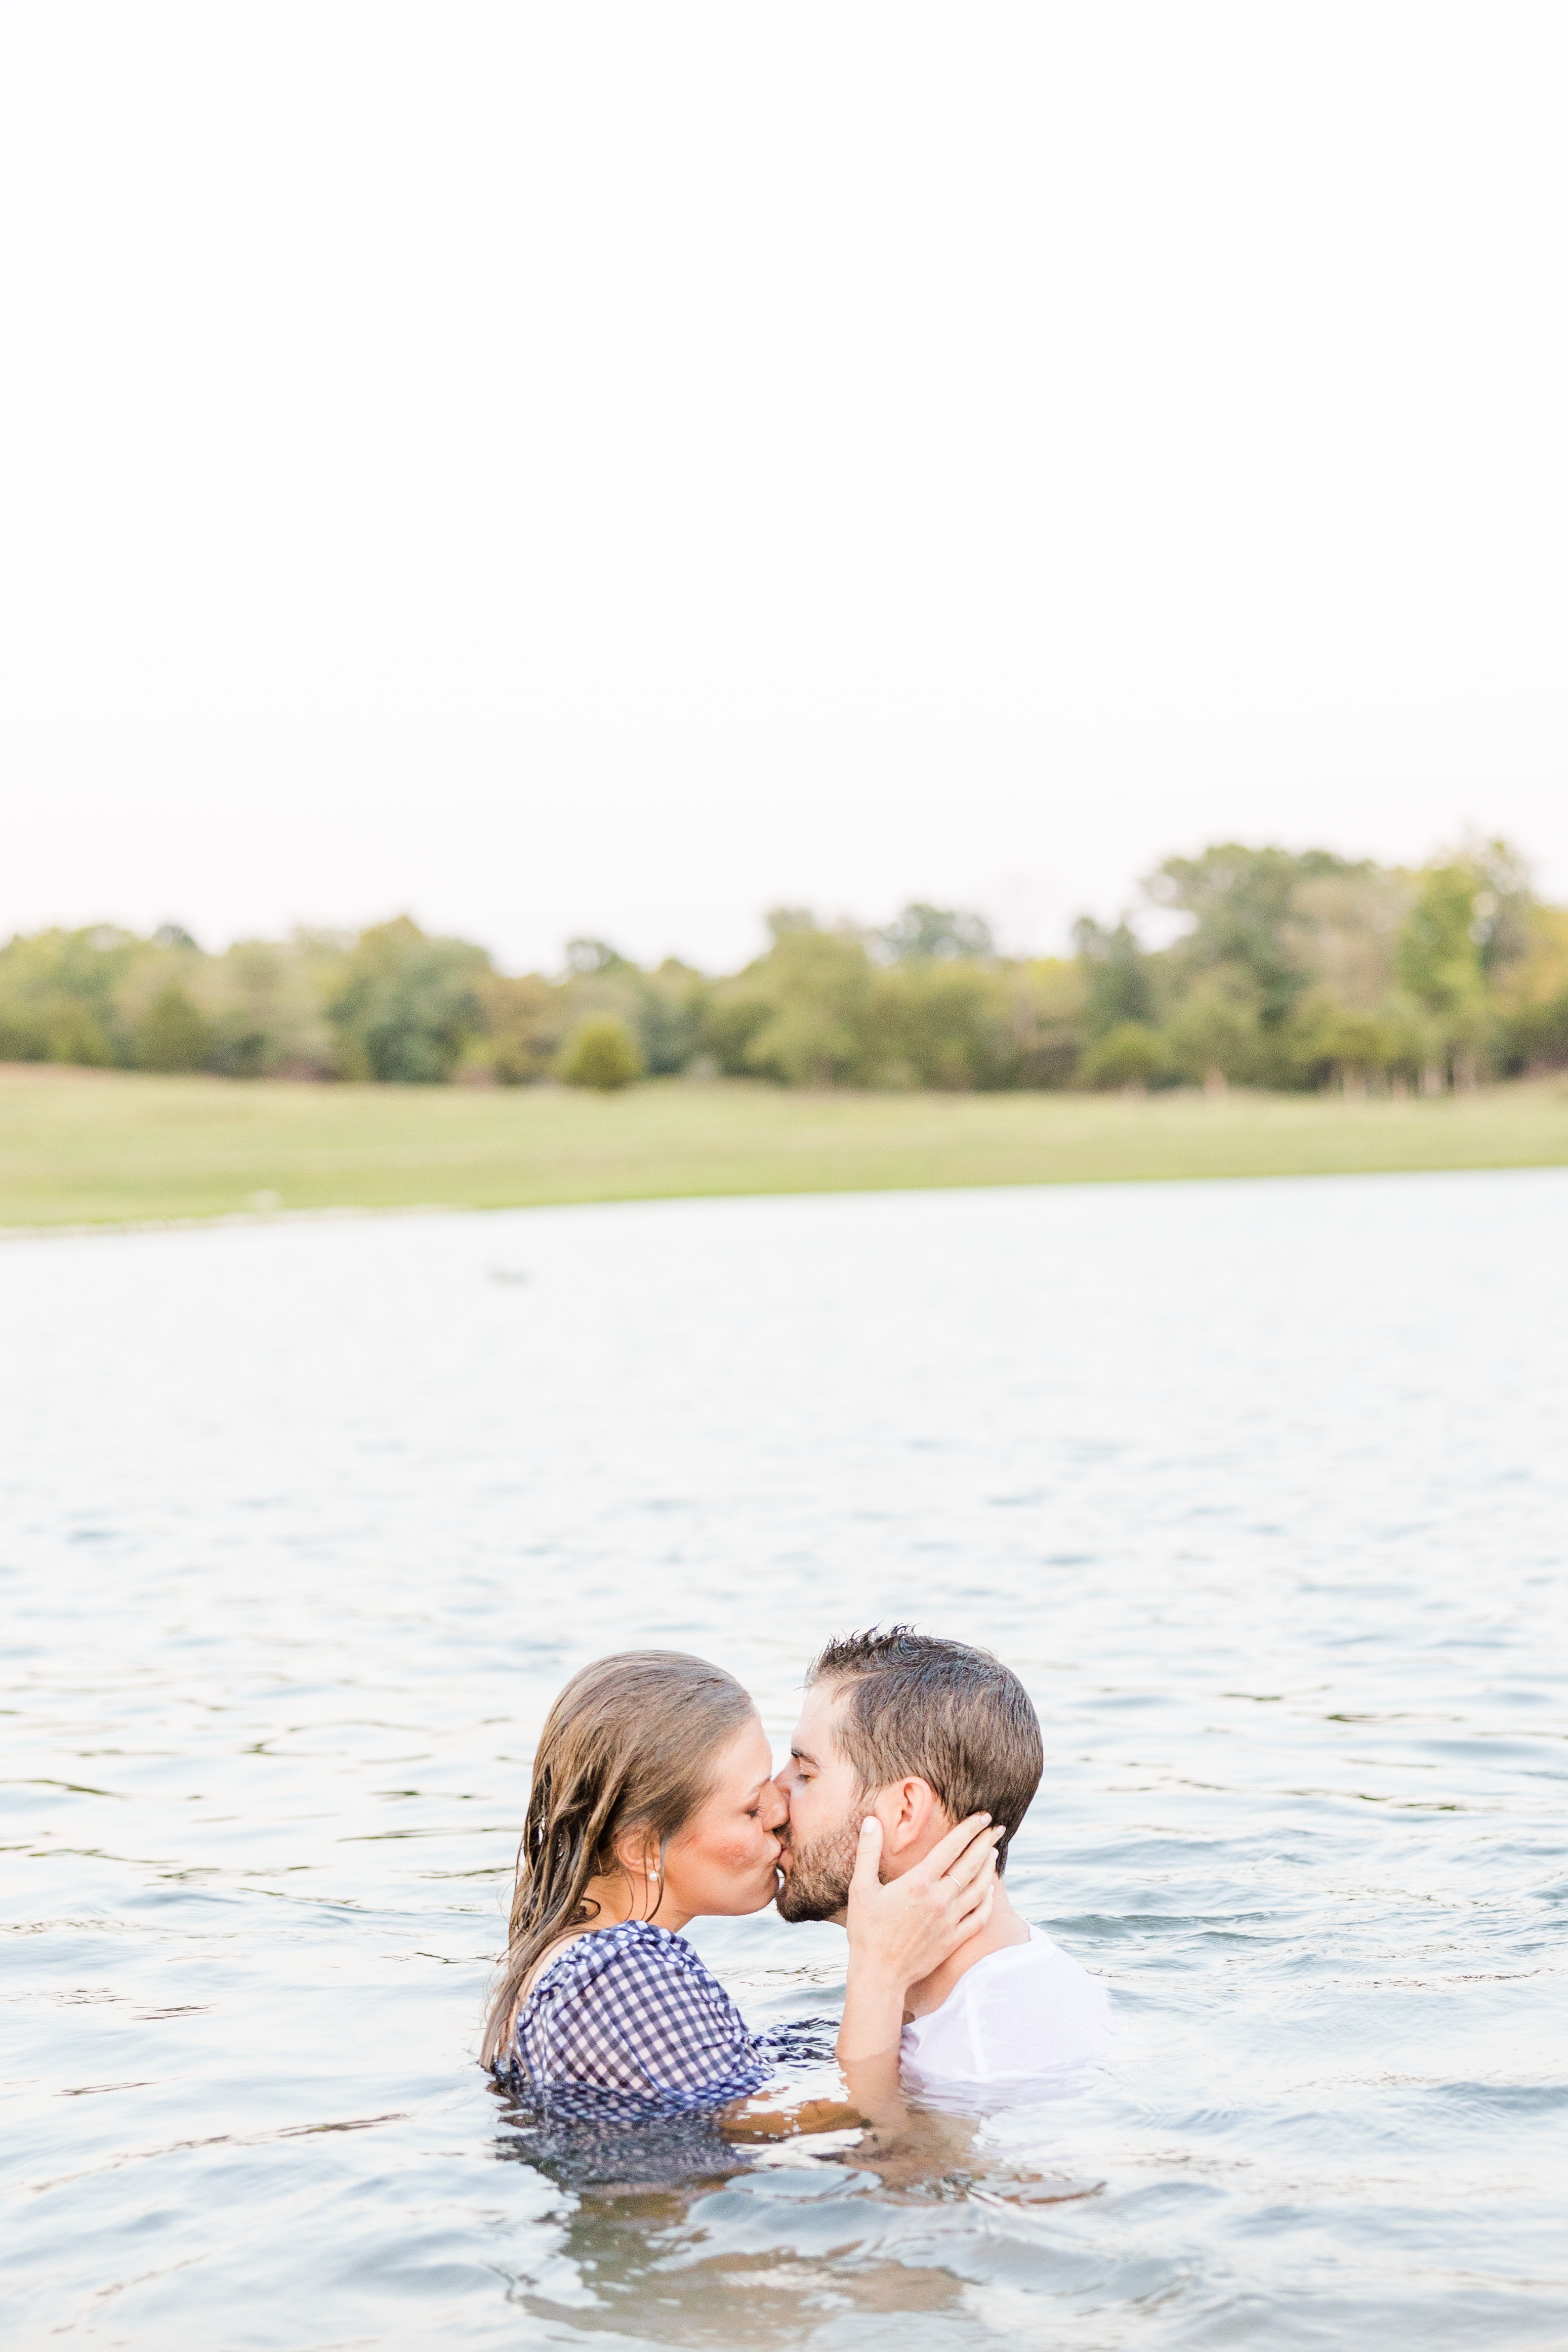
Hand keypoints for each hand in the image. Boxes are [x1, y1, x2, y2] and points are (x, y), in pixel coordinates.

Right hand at [845, 1811, 999, 1996]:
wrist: (879, 1974)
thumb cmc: (866, 1931)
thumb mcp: (861, 1887)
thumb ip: (868, 1851)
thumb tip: (870, 1821)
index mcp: (918, 1882)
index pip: (951, 1847)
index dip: (969, 1829)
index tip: (982, 1816)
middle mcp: (939, 1899)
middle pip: (970, 1864)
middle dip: (985, 1843)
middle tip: (996, 1828)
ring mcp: (949, 1921)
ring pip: (978, 1889)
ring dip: (988, 1869)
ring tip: (993, 1854)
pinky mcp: (953, 1940)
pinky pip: (978, 1917)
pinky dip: (986, 1901)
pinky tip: (989, 1892)